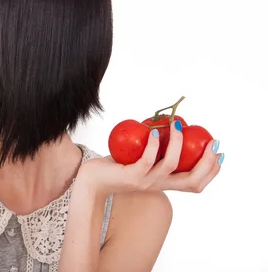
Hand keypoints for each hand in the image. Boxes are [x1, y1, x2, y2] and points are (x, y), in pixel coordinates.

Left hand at [79, 120, 222, 196]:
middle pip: (193, 180)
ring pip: (171, 165)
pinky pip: (147, 161)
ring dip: (177, 143)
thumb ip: (154, 151)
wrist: (92, 181)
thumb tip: (164, 125)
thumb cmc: (116, 167)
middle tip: (211, 142)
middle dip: (207, 161)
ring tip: (177, 126)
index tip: (219, 153)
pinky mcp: (132, 176)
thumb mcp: (140, 160)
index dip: (211, 171)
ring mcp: (147, 182)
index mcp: (164, 184)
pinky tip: (154, 132)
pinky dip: (153, 146)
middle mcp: (159, 185)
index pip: (196, 184)